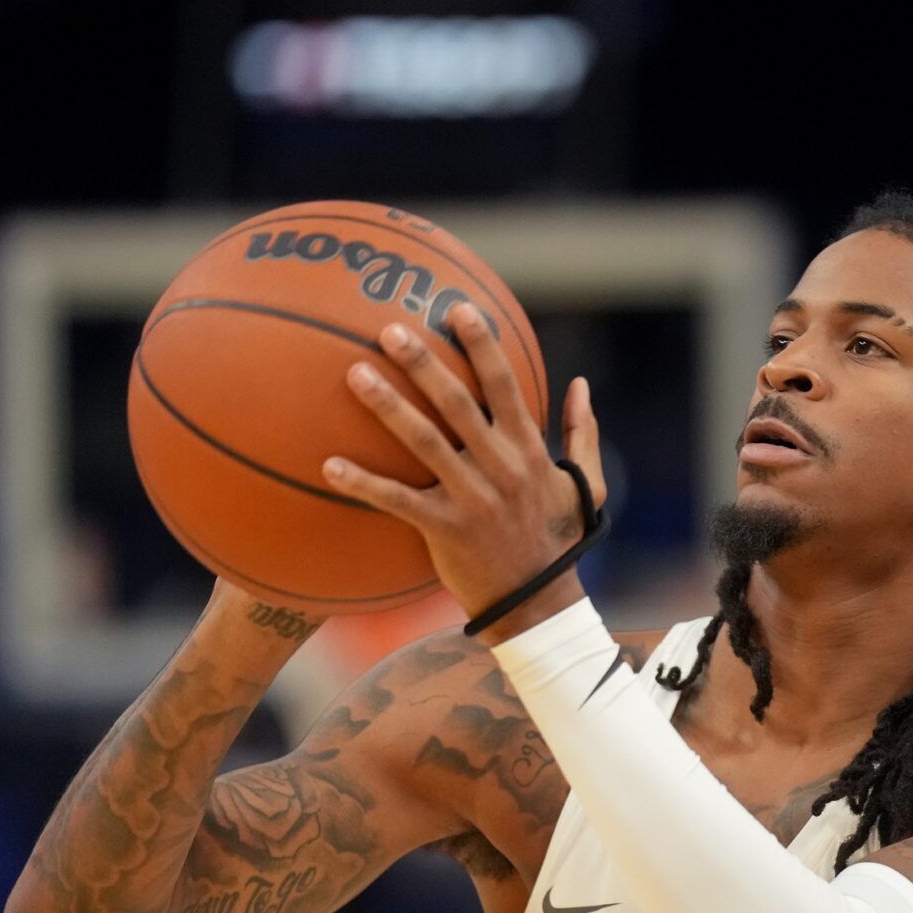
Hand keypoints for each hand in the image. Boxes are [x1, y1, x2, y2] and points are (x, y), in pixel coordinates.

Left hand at [321, 303, 607, 643]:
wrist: (538, 603)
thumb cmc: (558, 540)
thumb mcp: (584, 486)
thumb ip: (582, 433)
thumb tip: (580, 385)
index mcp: (529, 450)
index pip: (504, 385)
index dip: (482, 344)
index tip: (458, 308)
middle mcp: (500, 468)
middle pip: (456, 403)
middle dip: (424, 362)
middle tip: (389, 329)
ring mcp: (472, 498)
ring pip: (423, 442)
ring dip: (388, 405)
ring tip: (354, 374)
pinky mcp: (445, 529)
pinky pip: (397, 500)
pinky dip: (362, 482)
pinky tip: (327, 464)